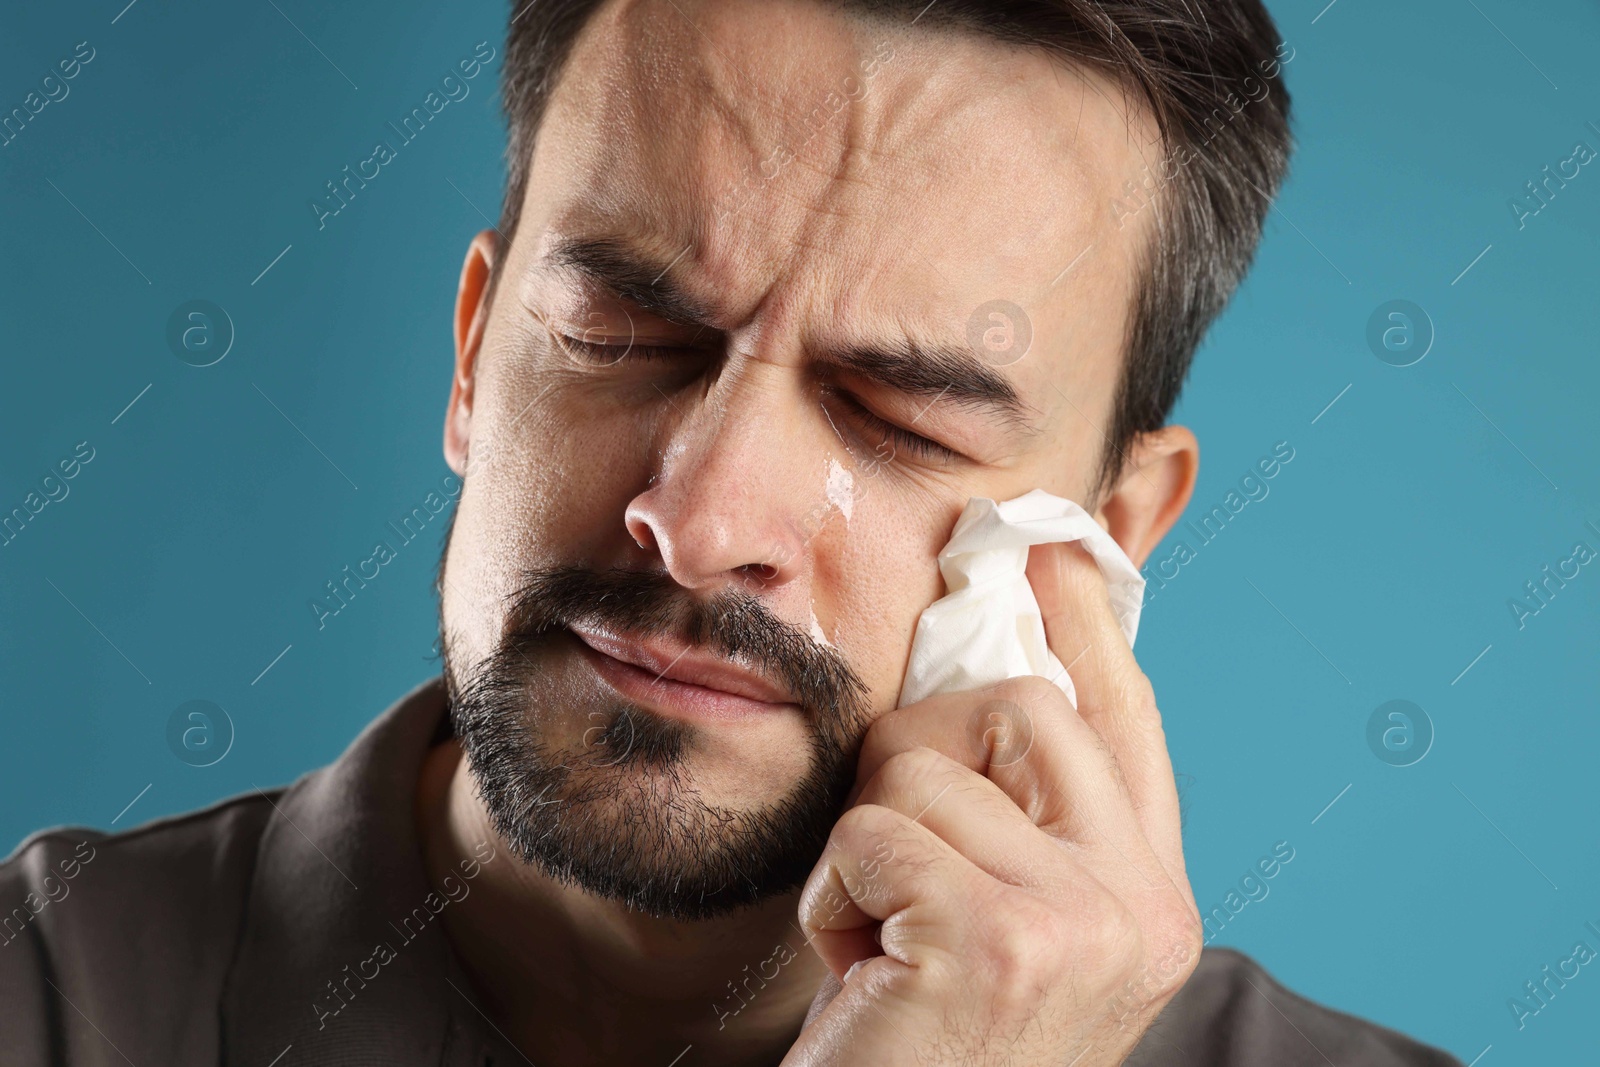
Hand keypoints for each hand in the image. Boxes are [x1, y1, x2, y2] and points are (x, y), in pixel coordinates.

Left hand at [784, 541, 1201, 1065]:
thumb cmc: (928, 1046)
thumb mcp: (1003, 932)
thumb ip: (1025, 824)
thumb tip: (995, 672)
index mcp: (1149, 901)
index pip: (1128, 726)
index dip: (1091, 630)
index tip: (1062, 550)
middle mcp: (1141, 909)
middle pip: (1022, 709)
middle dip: (919, 749)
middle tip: (888, 844)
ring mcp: (1081, 924)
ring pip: (923, 767)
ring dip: (866, 848)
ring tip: (880, 944)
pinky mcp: (999, 941)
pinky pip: (871, 832)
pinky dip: (833, 896)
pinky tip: (856, 973)